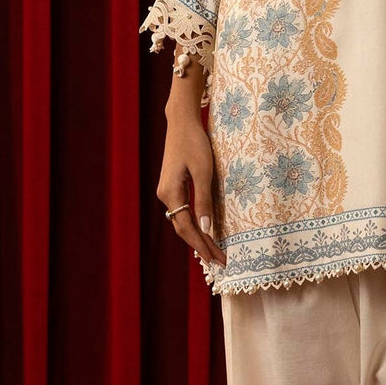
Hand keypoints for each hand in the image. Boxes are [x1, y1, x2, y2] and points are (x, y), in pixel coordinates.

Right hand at [156, 115, 226, 268]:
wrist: (181, 122)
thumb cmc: (195, 143)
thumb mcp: (204, 172)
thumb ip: (204, 201)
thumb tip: (205, 229)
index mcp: (170, 193)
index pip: (188, 228)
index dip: (202, 245)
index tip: (217, 260)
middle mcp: (165, 196)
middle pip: (183, 229)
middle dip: (201, 246)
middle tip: (220, 262)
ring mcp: (167, 191)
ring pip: (182, 222)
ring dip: (197, 238)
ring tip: (213, 252)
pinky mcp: (172, 186)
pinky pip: (182, 212)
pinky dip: (193, 225)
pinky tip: (204, 231)